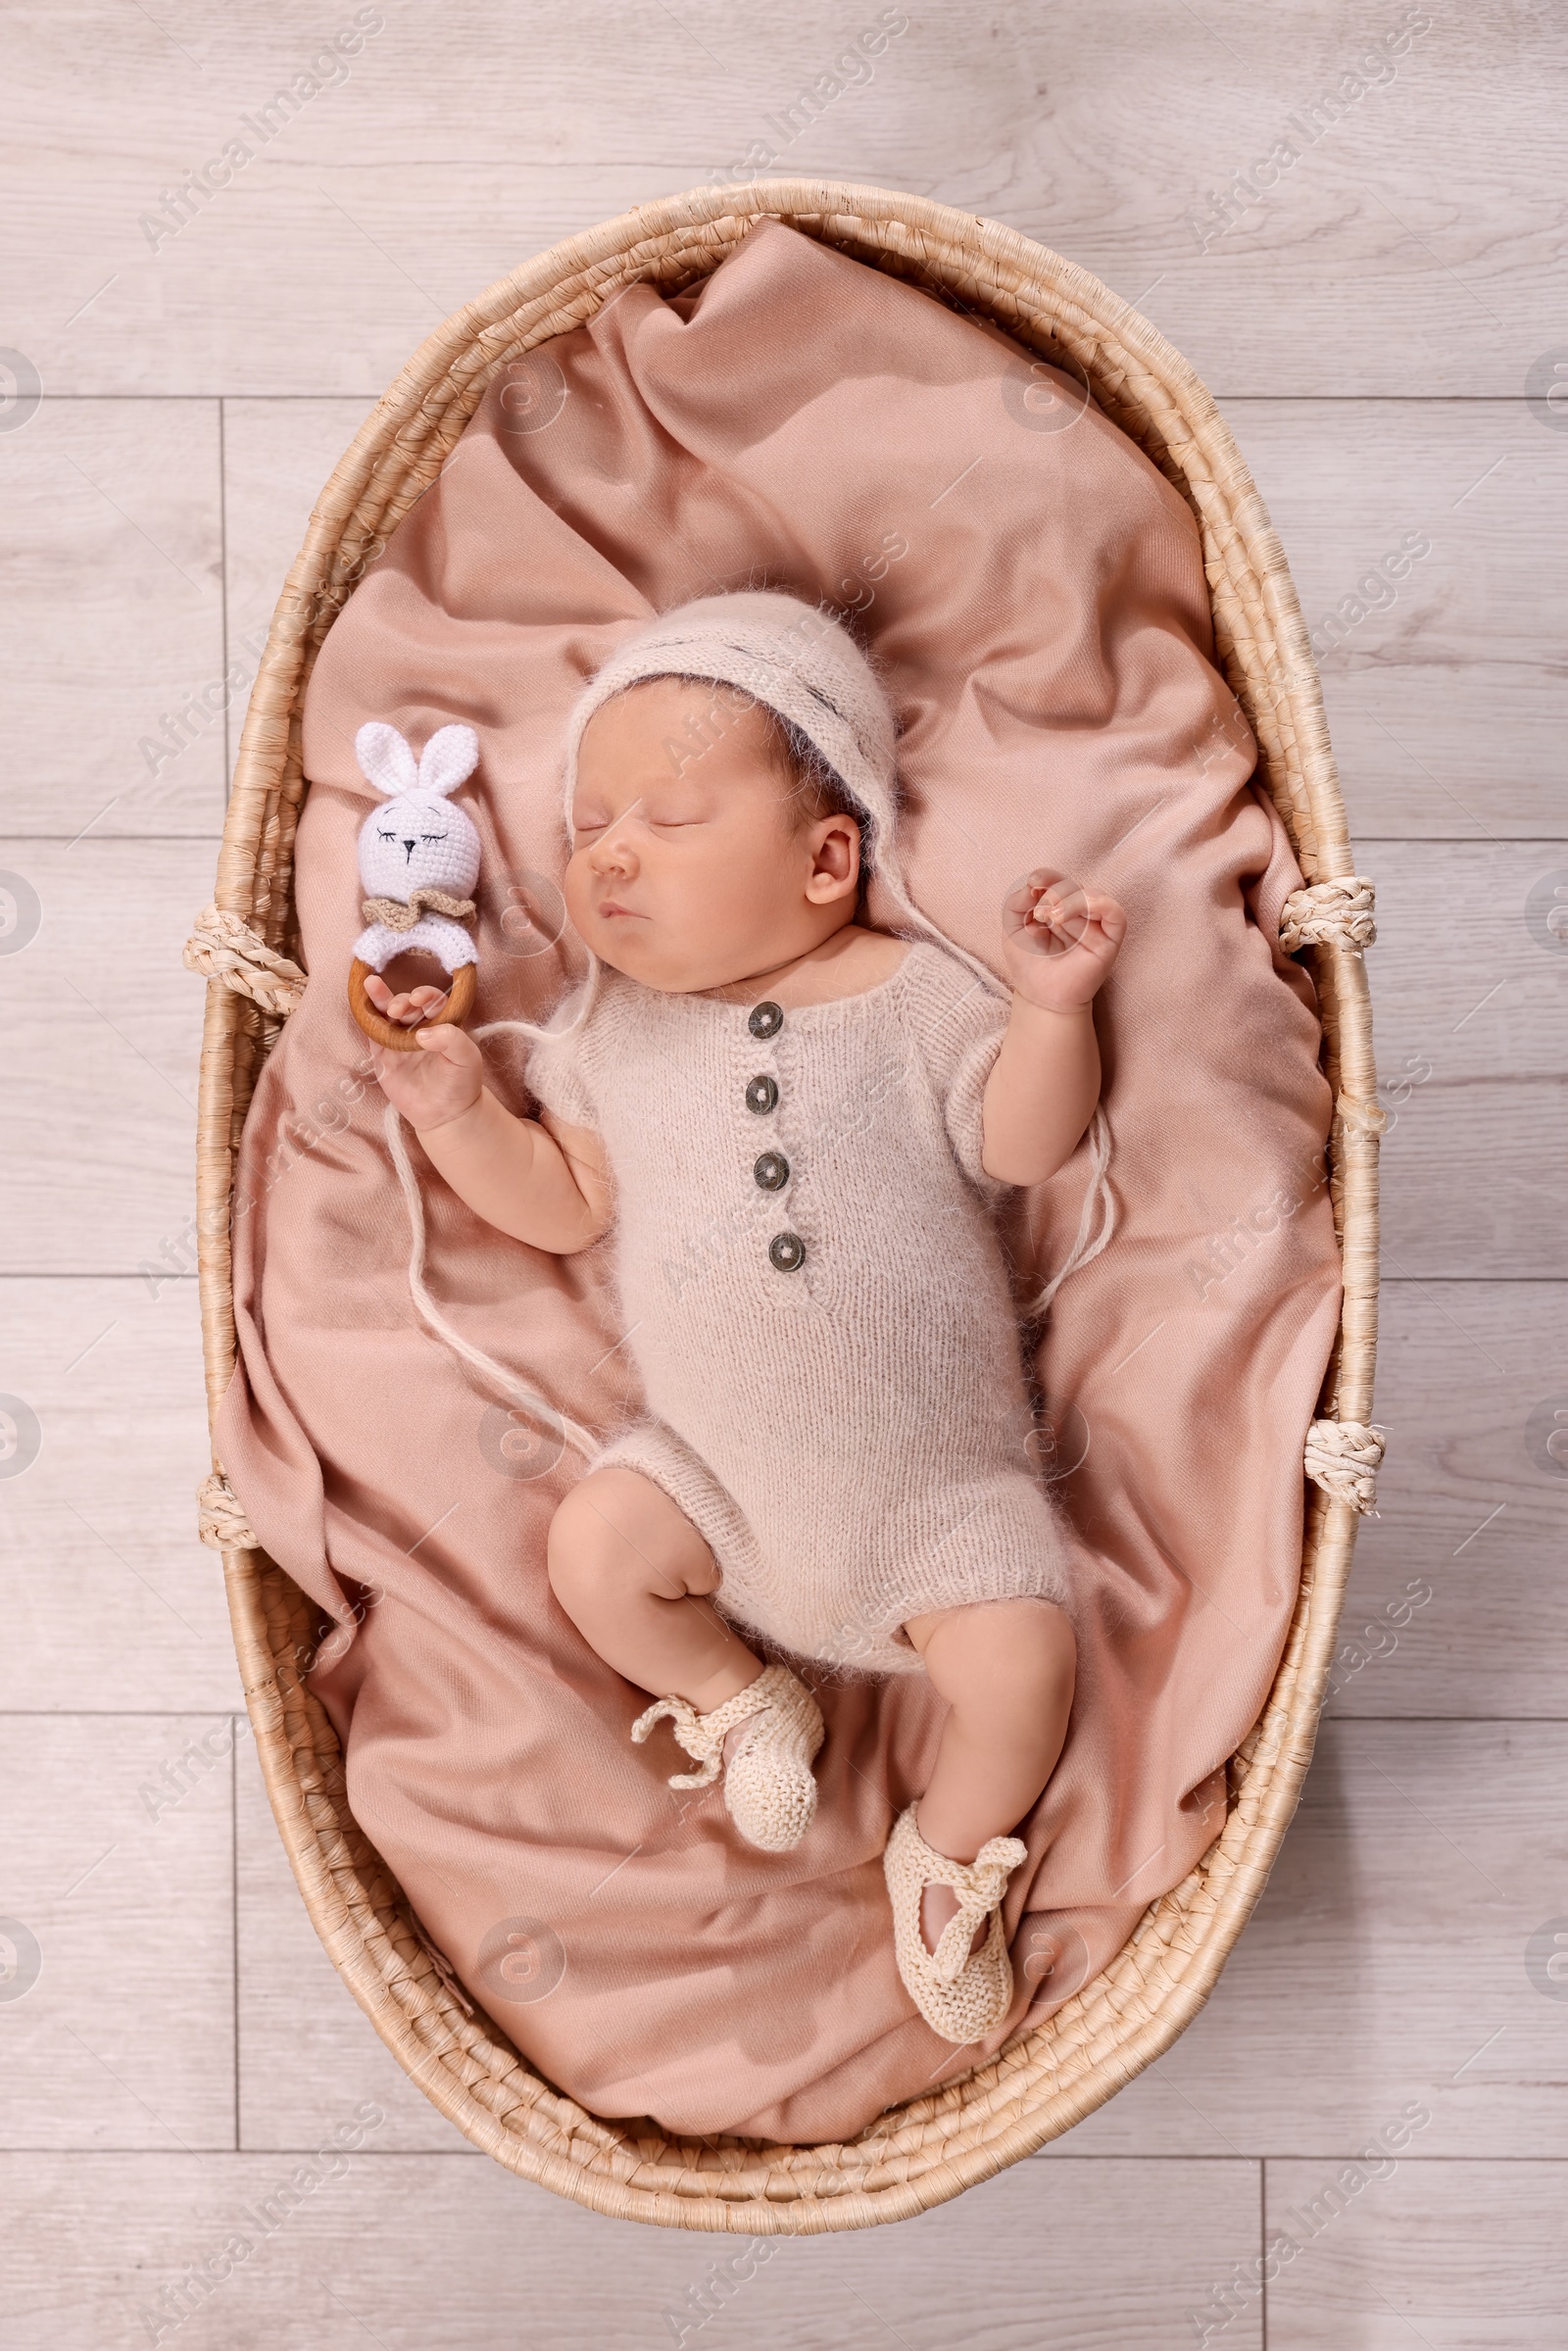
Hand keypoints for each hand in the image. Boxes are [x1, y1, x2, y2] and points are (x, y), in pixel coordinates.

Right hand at [362, 975, 483, 1130]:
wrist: (445, 1115)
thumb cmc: (461, 1084)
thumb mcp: (467, 1058)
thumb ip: (452, 1039)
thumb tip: (421, 1033)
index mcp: (441, 1023)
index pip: (432, 1001)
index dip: (425, 995)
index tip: (420, 1000)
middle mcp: (419, 1027)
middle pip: (407, 1004)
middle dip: (401, 1000)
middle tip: (399, 1009)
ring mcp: (398, 1040)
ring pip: (387, 1013)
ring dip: (380, 999)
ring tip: (372, 986)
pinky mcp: (382, 1054)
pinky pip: (373, 1033)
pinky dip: (367, 1019)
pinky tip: (363, 1005)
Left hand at [1001, 869, 1126, 1011]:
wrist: (1040, 997)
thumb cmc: (1029, 964)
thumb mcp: (1012, 928)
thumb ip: (1016, 901)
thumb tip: (1032, 884)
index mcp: (1059, 906)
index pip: (1058, 880)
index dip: (1047, 876)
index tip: (1032, 884)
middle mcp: (1080, 912)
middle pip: (1074, 884)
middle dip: (1054, 892)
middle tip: (1039, 912)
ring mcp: (1096, 924)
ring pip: (1091, 895)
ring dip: (1069, 900)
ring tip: (1050, 917)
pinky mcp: (1110, 939)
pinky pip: (1115, 912)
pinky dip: (1096, 904)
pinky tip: (1067, 917)